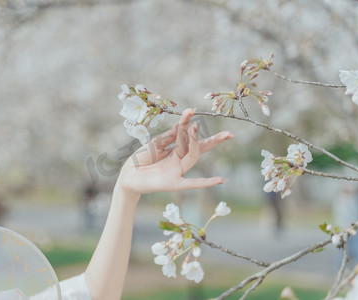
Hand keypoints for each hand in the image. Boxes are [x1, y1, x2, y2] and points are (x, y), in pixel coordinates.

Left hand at [117, 108, 233, 195]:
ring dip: (196, 143)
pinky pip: (192, 183)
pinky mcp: (173, 183)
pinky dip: (205, 182)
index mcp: (176, 150)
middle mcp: (180, 160)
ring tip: (195, 128)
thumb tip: (185, 122)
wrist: (128, 175)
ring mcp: (178, 172)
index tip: (193, 109)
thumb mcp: (156, 143)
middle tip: (229, 134)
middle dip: (214, 141)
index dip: (190, 123)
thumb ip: (171, 135)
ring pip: (192, 157)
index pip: (187, 136)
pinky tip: (220, 180)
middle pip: (199, 149)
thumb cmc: (141, 158)